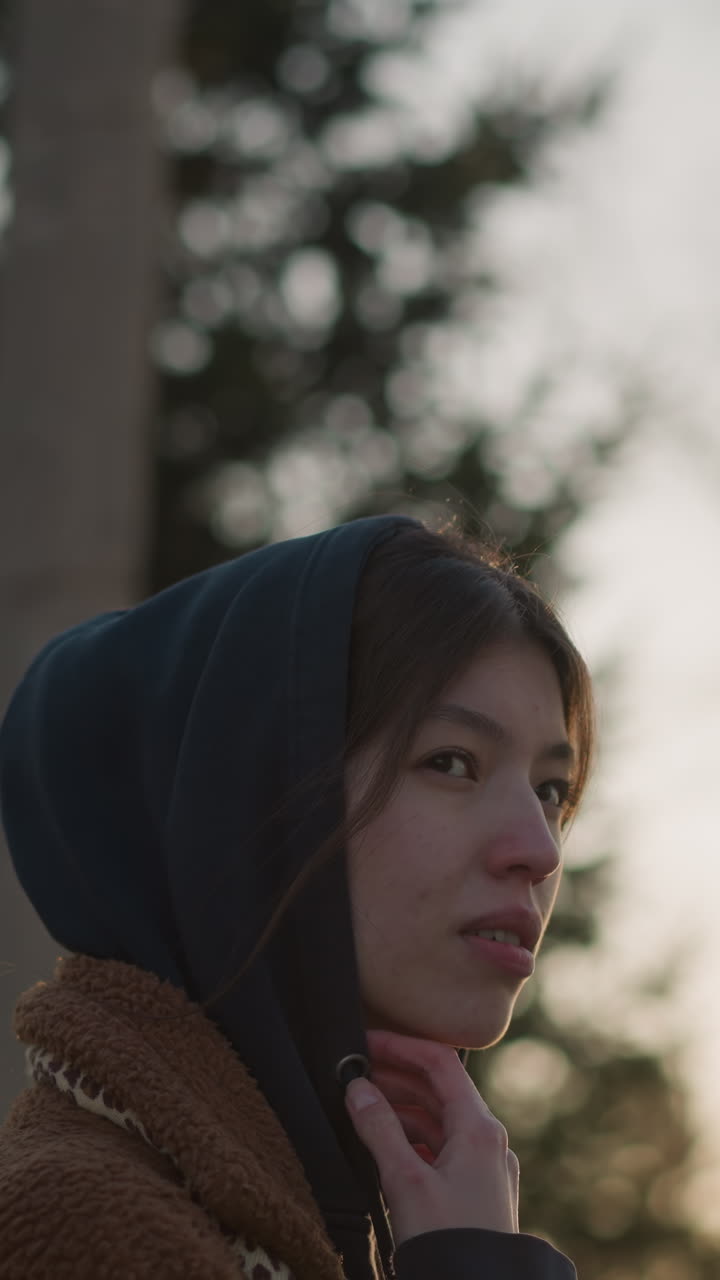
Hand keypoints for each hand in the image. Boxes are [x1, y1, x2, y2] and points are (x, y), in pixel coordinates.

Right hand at [344, 1029, 518, 1246]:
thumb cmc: (448, 1243)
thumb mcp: (405, 1182)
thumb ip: (378, 1129)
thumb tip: (356, 1087)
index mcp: (480, 1128)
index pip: (440, 1063)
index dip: (400, 1047)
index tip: (365, 1042)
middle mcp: (489, 1141)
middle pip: (440, 1089)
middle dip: (396, 1076)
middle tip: (355, 1072)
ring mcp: (485, 1167)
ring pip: (440, 1120)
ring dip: (402, 1107)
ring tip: (362, 1105)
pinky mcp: (477, 1192)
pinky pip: (444, 1148)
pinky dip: (413, 1137)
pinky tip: (385, 1145)